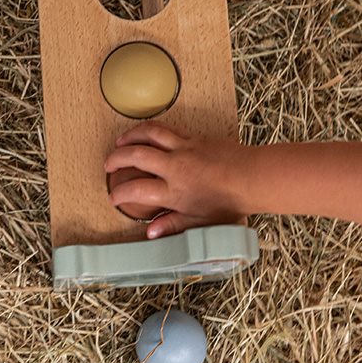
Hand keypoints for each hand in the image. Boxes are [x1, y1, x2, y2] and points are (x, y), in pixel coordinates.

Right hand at [104, 122, 249, 238]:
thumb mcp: (200, 222)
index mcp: (175, 191)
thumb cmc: (230, 203)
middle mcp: (175, 167)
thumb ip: (173, 225)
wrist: (253, 178)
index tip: (114, 197)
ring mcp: (184, 148)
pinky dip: (152, 130)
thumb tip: (151, 233)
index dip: (119, 194)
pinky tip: (147, 134)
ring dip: (131, 136)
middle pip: (136, 155)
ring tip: (120, 141)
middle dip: (116, 159)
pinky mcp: (194, 138)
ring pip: (150, 134)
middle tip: (108, 165)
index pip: (136, 190)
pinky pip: (167, 129)